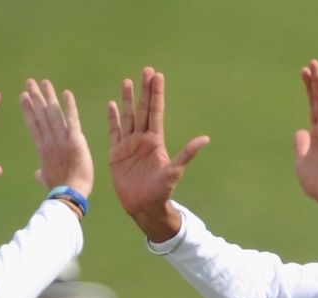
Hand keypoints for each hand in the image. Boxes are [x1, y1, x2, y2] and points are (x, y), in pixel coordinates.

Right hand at [20, 79, 92, 200]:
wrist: (68, 195)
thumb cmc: (58, 190)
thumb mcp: (47, 180)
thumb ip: (41, 173)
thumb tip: (37, 174)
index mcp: (42, 149)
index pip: (33, 124)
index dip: (28, 109)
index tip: (23, 96)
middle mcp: (49, 141)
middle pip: (40, 114)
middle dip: (35, 97)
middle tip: (30, 82)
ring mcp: (61, 140)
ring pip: (53, 113)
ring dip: (48, 96)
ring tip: (43, 82)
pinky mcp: (75, 141)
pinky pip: (72, 119)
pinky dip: (69, 106)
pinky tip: (66, 93)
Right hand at [107, 67, 209, 241]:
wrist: (144, 207)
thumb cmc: (161, 192)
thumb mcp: (174, 172)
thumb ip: (186, 154)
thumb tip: (205, 139)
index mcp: (156, 141)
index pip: (156, 112)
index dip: (156, 94)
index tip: (157, 75)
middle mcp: (142, 139)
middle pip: (142, 109)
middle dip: (144, 90)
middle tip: (146, 70)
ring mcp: (129, 146)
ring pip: (128, 117)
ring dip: (127, 100)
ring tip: (127, 81)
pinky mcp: (116, 154)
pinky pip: (114, 132)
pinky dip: (112, 119)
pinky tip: (112, 105)